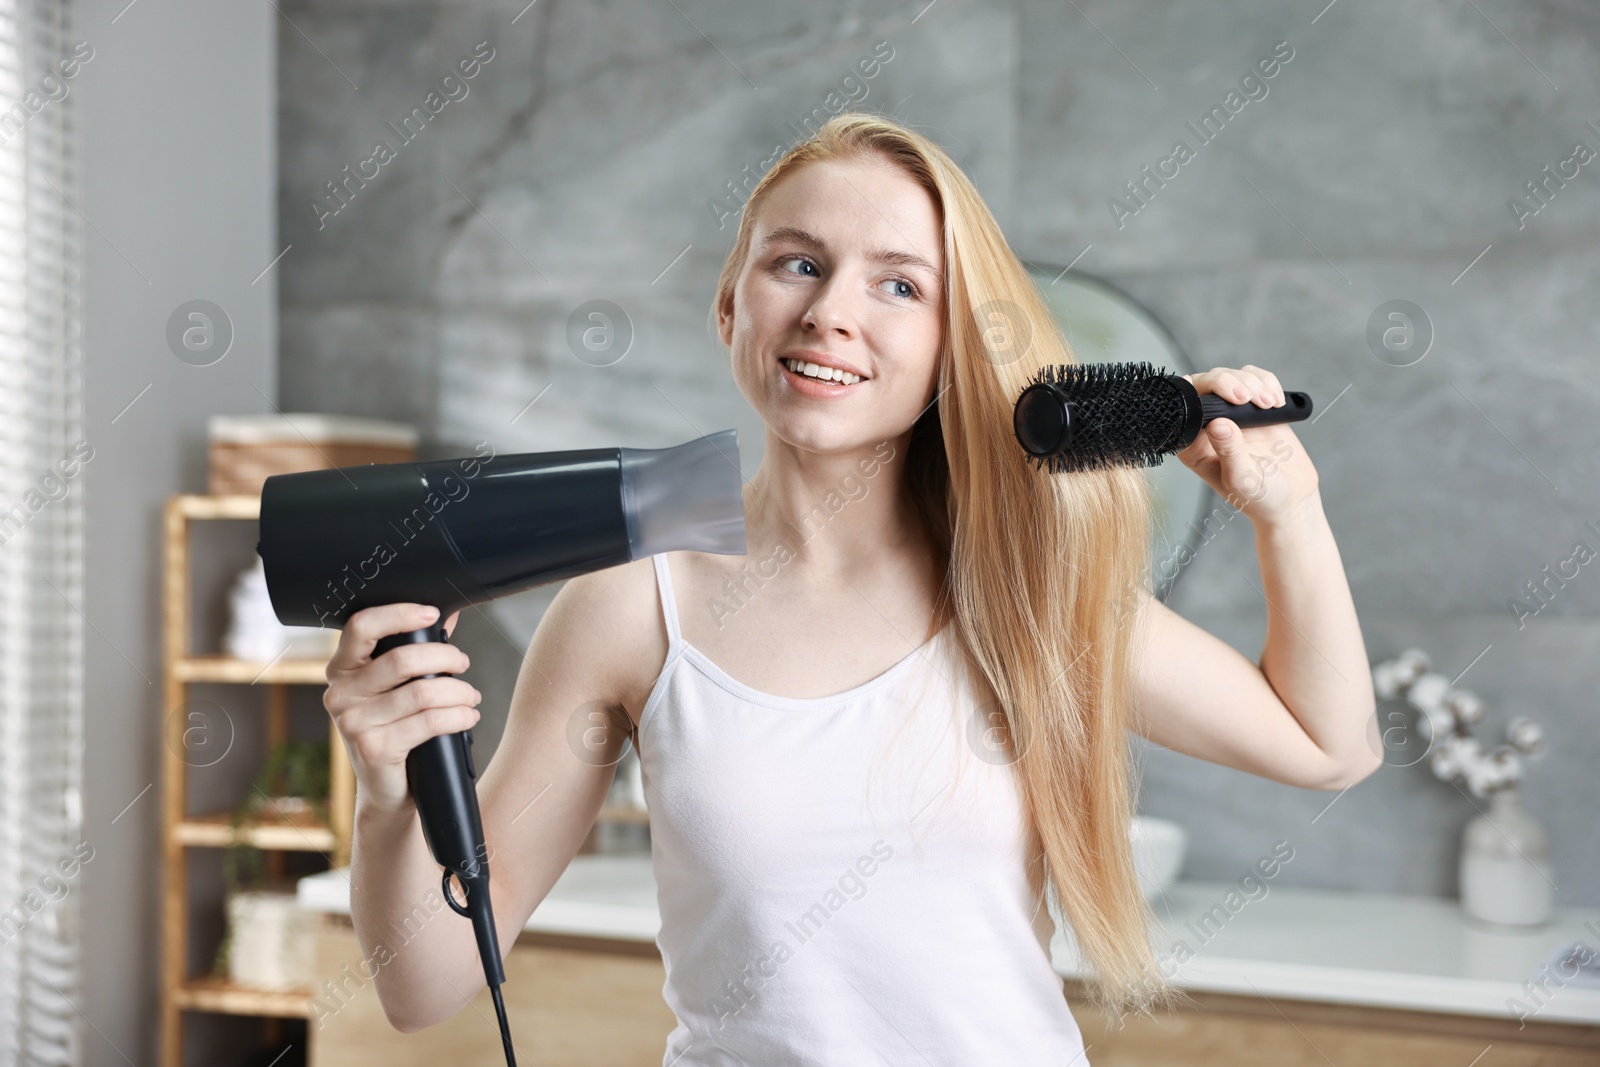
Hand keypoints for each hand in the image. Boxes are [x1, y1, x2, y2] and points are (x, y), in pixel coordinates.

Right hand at [323, 604, 476, 815]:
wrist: (386, 791)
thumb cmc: (394, 730)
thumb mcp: (395, 689)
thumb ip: (415, 650)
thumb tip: (448, 613)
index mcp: (341, 670)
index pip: (361, 626)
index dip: (399, 614)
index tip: (432, 613)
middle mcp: (340, 694)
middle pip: (402, 659)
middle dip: (445, 657)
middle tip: (463, 664)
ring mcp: (353, 724)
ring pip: (422, 692)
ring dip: (459, 691)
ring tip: (471, 697)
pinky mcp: (374, 749)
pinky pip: (429, 722)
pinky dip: (458, 716)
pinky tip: (468, 716)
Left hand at [1176, 365, 1319, 525]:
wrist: (1292, 498)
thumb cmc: (1259, 497)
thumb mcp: (1242, 479)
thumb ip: (1229, 452)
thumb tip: (1216, 424)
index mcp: (1193, 444)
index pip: (1183, 408)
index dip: (1194, 393)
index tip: (1216, 397)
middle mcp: (1208, 425)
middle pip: (1206, 384)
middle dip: (1226, 382)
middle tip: (1247, 397)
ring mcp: (1232, 414)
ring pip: (1232, 376)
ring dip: (1251, 382)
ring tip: (1269, 404)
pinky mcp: (1255, 407)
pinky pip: (1256, 379)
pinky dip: (1267, 382)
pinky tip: (1276, 402)